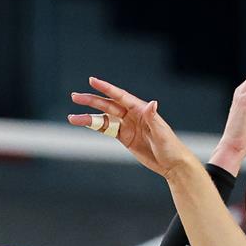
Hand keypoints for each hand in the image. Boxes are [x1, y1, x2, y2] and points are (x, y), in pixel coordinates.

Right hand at [68, 77, 197, 179]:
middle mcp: (133, 115)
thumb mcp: (162, 133)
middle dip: (92, 101)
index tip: (92, 81)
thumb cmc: (171, 147)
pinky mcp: (125, 137)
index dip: (106, 88)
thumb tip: (153, 103)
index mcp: (142, 110)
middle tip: (75, 96)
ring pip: (104, 118)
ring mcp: (127, 126)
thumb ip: (154, 118)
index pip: (121, 96)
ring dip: (88, 117)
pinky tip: (82, 124)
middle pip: (108, 105)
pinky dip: (94, 127)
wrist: (172, 164)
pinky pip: (107, 130)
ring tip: (72, 117)